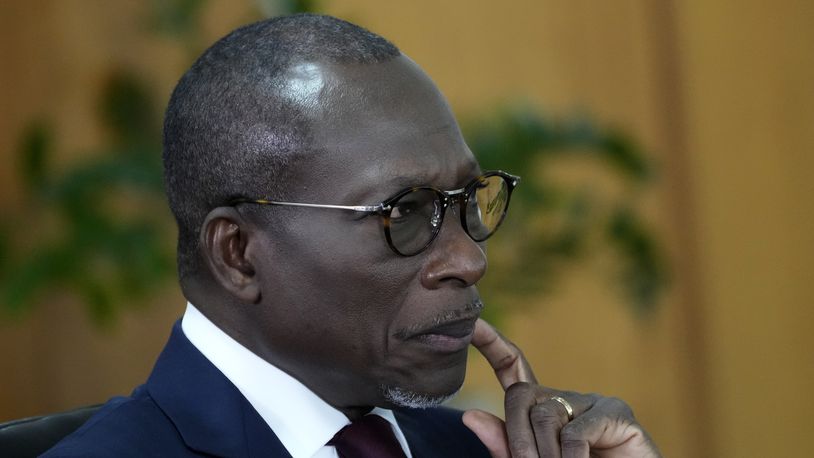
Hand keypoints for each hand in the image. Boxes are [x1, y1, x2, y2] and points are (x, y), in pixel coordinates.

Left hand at [462, 319, 660, 457]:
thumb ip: (505, 446)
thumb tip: (469, 415)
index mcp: (544, 411)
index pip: (512, 367)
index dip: (491, 344)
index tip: (471, 323)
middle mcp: (567, 399)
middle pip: (519, 395)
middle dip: (516, 437)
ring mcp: (594, 404)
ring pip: (544, 416)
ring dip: (544, 455)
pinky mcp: (618, 414)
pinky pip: (576, 433)